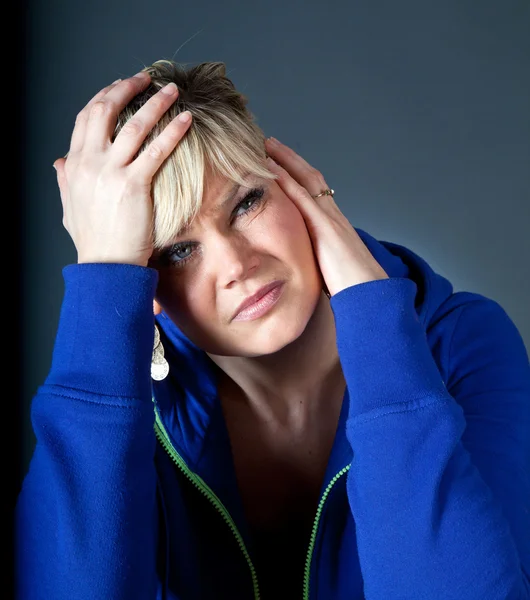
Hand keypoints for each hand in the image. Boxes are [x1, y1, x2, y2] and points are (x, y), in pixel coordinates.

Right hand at [53, 71, 191, 266]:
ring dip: (154, 102)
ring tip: (171, 90)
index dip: (104, 97)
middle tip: (146, 78)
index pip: (85, 119)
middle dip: (126, 88)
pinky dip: (172, 131)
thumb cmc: (93, 240)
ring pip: (132, 124)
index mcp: (74, 164)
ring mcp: (110, 172)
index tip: (120, 87)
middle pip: (105, 110)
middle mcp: (88, 162)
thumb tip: (58, 162)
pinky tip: (186, 119)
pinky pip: (156, 150)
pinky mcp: (133, 185)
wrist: (106, 265)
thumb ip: (65, 181)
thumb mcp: (70, 207)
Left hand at [264, 137, 388, 296]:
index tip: (281, 164)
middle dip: (291, 159)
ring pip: (307, 179)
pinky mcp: (324, 227)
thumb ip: (318, 259)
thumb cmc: (351, 288)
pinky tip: (270, 169)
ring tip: (267, 145)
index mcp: (334, 226)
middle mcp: (333, 215)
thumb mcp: (330, 268)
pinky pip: (302, 197)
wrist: (369, 294)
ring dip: (286, 160)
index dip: (298, 176)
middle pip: (311, 177)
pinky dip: (285, 180)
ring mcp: (330, 218)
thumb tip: (305, 264)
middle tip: (271, 144)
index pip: (314, 193)